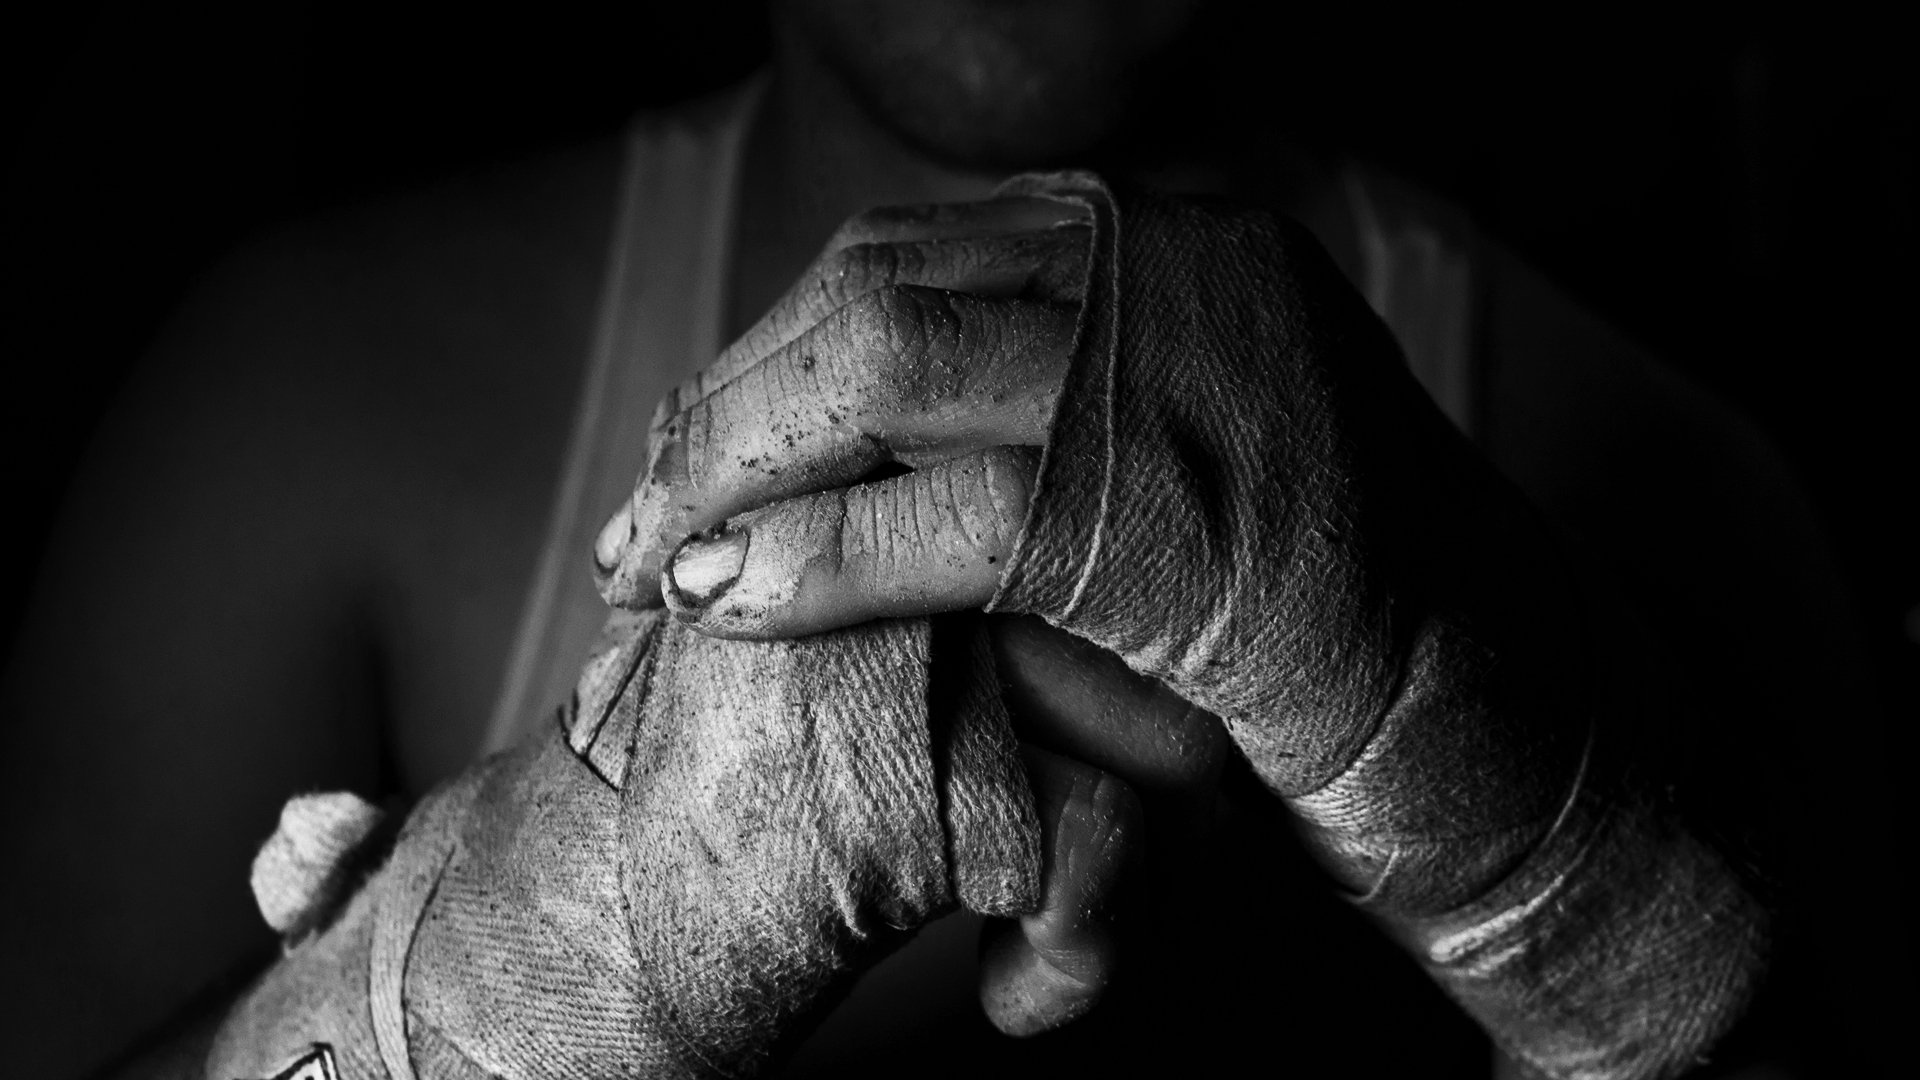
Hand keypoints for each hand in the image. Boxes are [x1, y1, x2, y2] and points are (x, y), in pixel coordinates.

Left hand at [596, 175, 1770, 1078]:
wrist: (1498, 705)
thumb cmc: (1312, 597)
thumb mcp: (1172, 444)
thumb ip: (1041, 393)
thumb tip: (848, 411)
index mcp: (1167, 237)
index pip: (906, 253)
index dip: (767, 351)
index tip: (687, 447)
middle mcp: (1177, 268)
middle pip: (876, 293)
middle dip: (726, 408)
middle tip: (638, 522)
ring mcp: (1189, 375)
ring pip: (894, 368)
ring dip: (739, 468)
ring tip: (653, 564)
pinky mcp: (1192, 515)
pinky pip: (958, 514)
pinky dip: (824, 556)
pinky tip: (731, 598)